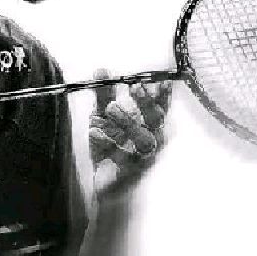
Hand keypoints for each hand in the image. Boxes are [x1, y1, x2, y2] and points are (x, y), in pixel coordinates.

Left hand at [89, 74, 170, 200]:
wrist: (106, 185)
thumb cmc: (111, 146)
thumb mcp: (103, 117)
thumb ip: (104, 95)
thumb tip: (102, 70)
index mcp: (148, 126)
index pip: (161, 108)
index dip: (163, 95)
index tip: (159, 79)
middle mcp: (151, 141)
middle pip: (158, 121)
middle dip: (148, 103)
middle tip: (135, 87)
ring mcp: (142, 158)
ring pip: (144, 140)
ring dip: (128, 122)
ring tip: (110, 107)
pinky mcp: (129, 173)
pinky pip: (122, 157)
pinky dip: (106, 142)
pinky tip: (94, 132)